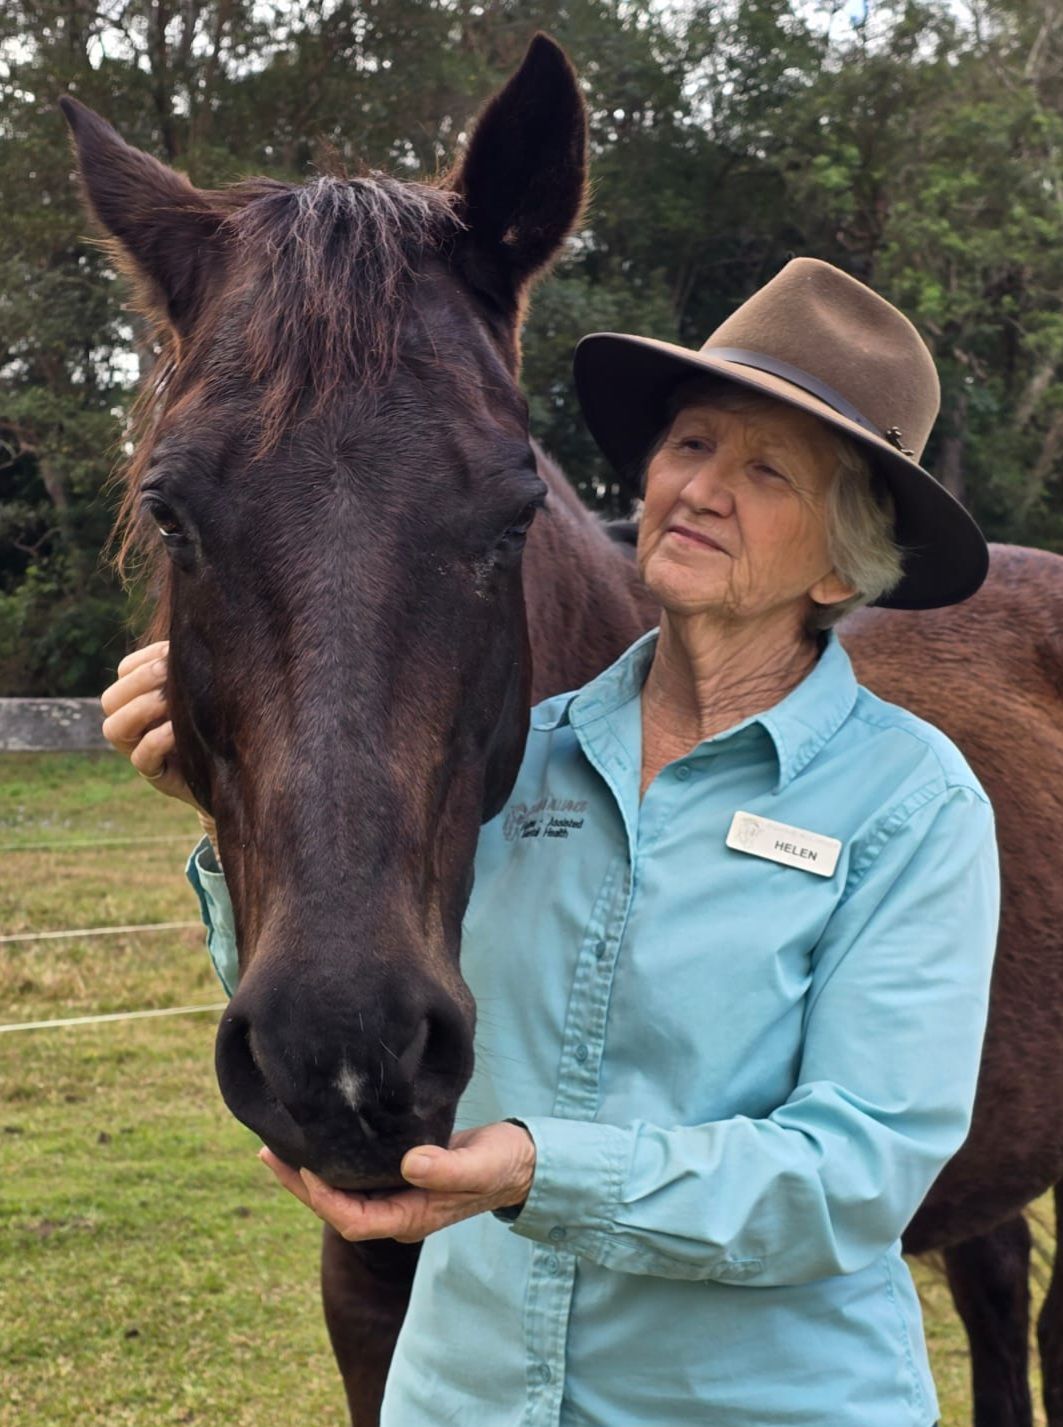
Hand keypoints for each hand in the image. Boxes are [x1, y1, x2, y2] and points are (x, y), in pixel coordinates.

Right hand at [99, 640, 202, 810]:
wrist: (236, 766)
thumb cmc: (218, 719)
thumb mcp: (204, 691)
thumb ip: (192, 670)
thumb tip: (193, 637)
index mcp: (141, 698)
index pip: (124, 671)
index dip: (144, 659)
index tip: (172, 649)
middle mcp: (132, 724)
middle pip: (111, 699)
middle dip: (139, 681)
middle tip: (168, 671)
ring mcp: (139, 751)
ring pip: (114, 729)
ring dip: (139, 708)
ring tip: (167, 700)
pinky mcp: (157, 775)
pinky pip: (142, 759)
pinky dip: (155, 741)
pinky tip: (174, 730)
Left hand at [259, 1121, 536, 1244]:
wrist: (522, 1160)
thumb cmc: (504, 1164)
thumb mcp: (481, 1165)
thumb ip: (448, 1168)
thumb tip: (409, 1165)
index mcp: (413, 1219)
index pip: (356, 1221)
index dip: (326, 1201)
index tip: (307, 1169)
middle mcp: (399, 1212)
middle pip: (337, 1210)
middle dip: (301, 1186)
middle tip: (268, 1153)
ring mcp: (399, 1196)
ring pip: (342, 1193)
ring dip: (309, 1173)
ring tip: (278, 1145)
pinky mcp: (401, 1175)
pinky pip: (356, 1175)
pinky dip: (332, 1160)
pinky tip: (317, 1138)